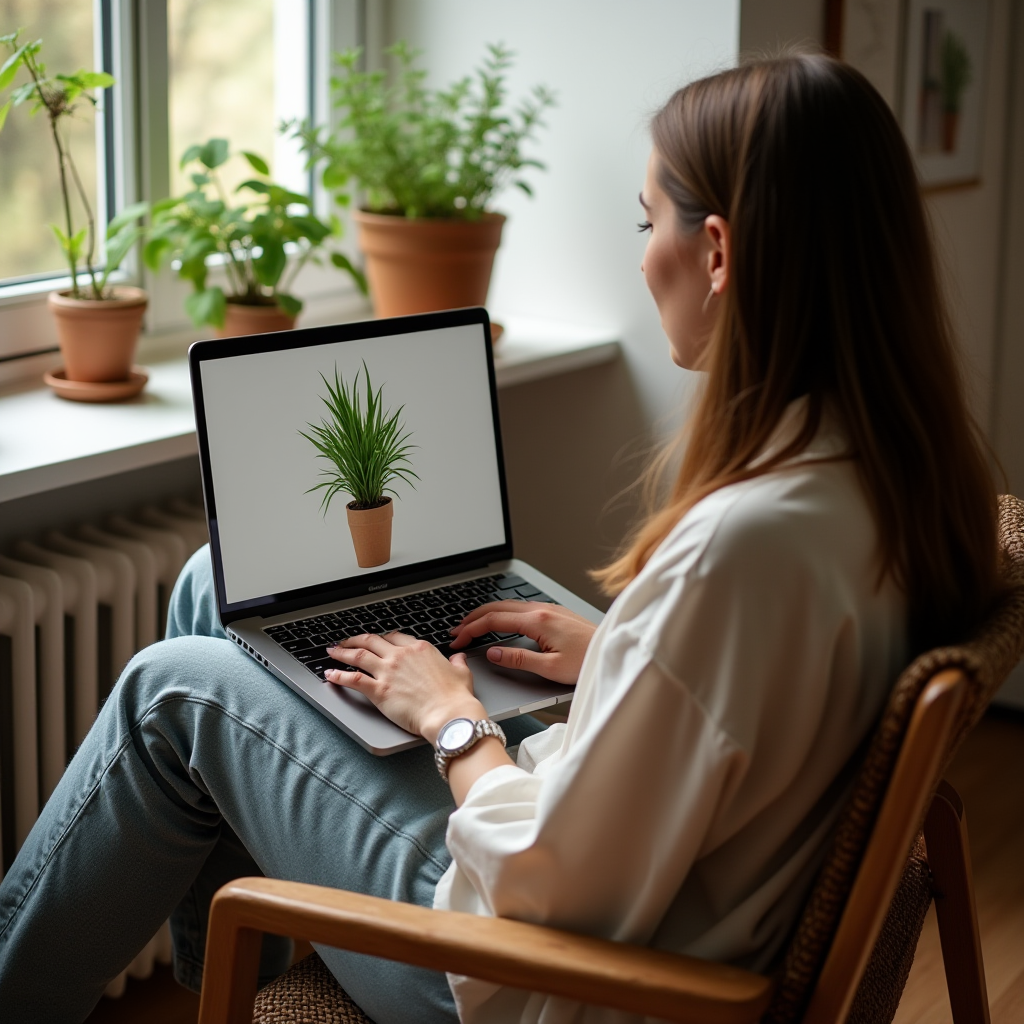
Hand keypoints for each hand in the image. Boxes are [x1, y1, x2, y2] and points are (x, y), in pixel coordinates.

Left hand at [325, 633, 483, 744]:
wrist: (448, 714)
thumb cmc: (455, 697)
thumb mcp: (461, 673)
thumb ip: (457, 663)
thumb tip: (458, 658)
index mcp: (420, 649)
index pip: (395, 637)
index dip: (382, 638)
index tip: (376, 640)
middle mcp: (401, 656)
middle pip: (372, 641)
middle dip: (356, 640)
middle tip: (346, 641)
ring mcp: (388, 671)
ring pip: (358, 655)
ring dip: (342, 652)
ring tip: (332, 651)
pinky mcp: (379, 690)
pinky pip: (353, 679)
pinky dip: (338, 676)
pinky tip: (330, 675)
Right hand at [449, 601, 596, 683]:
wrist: (611, 649)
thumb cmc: (587, 661)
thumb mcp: (550, 668)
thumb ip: (518, 659)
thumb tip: (493, 654)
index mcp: (538, 621)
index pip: (494, 620)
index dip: (472, 630)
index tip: (458, 639)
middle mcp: (541, 609)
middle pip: (496, 607)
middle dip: (472, 618)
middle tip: (457, 631)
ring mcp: (547, 608)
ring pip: (507, 605)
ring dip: (486, 614)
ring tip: (471, 626)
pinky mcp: (553, 611)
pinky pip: (519, 607)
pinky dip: (501, 613)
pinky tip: (499, 621)